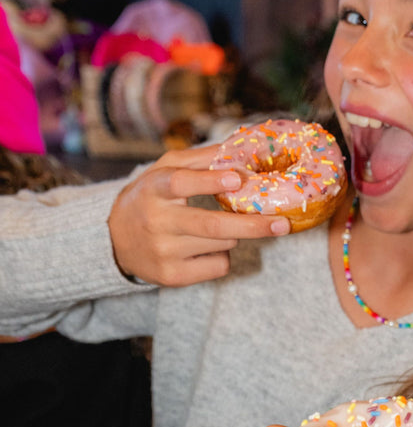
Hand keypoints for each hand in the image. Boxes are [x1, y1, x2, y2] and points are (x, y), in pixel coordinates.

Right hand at [107, 144, 291, 285]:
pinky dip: (223, 256)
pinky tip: (204, 248)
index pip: (180, 184)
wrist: (115, 240)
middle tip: (282, 224)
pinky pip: (218, 266)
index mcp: (154, 189)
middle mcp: (156, 221)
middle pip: (212, 226)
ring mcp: (163, 252)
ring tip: (216, 227)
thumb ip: (202, 158)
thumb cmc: (152, 197)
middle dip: (252, 225)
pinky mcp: (172, 277)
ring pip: (222, 245)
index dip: (208, 182)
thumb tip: (244, 149)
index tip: (236, 179)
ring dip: (234, 235)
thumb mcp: (166, 170)